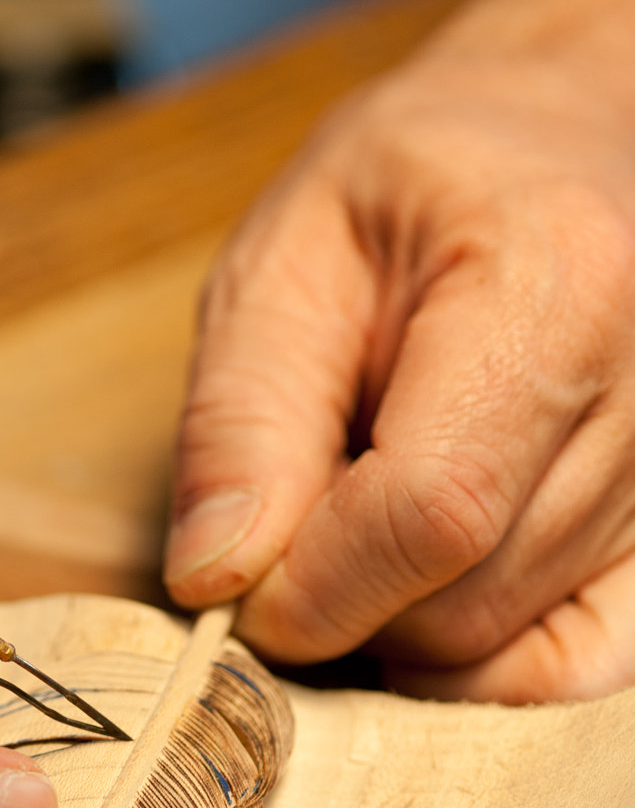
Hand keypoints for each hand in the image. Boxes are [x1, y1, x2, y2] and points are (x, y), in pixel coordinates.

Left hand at [165, 0, 634, 702]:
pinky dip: (492, 665)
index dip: (315, 587)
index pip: (434, 512)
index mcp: (556, 282)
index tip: (246, 585)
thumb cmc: (412, 192)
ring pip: (513, 641)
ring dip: (407, 621)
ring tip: (376, 507)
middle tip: (300, 525)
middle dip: (348, 606)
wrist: (557, 142)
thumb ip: (242, 420)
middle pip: (472, 597)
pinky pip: (591, 660)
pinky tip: (438, 596)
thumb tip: (217, 578)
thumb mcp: (288, 261)